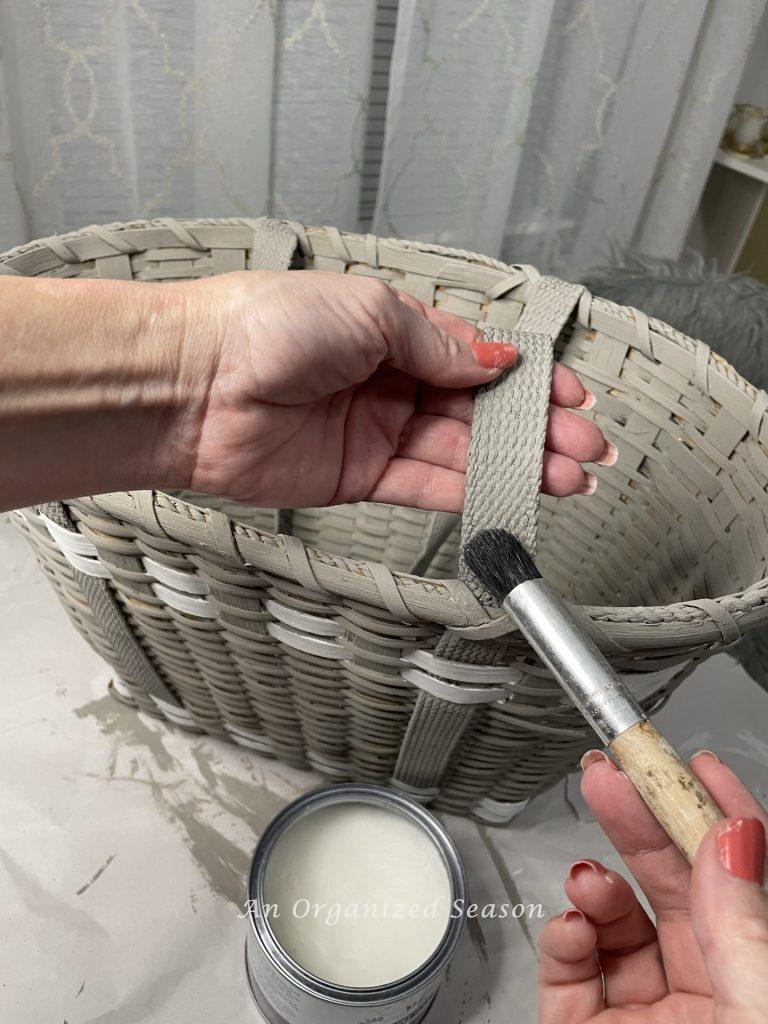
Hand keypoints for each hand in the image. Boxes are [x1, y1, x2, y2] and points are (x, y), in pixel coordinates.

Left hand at [171, 270, 608, 510]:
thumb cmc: (263, 326)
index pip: (476, 356)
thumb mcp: (367, 310)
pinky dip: (471, 491)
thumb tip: (493, 360)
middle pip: (477, 409)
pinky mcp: (358, 476)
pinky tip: (513, 493)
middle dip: (535, 429)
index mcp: (391, 329)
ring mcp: (376, 430)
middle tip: (586, 447)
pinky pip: (426, 486)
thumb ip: (436, 342)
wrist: (193, 385)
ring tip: (568, 476)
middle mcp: (388, 379)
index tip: (569, 396)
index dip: (526, 378)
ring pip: (460, 452)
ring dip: (515, 465)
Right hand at [539, 750, 767, 1022]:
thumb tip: (733, 841)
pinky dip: (558, 939)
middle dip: (637, 823)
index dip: (715, 815)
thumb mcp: (758, 1012)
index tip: (694, 766)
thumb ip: (742, 929)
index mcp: (753, 981)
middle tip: (610, 777)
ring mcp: (645, 1018)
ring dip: (594, 884)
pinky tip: (570, 927)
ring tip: (587, 878)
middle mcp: (705, 996)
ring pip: (614, 926)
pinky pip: (565, 974)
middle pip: (669, 888)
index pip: (736, 878)